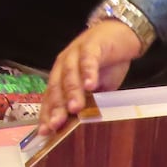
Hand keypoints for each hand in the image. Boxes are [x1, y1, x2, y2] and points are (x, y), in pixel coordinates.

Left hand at [38, 20, 142, 135]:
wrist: (121, 33)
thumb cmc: (106, 63)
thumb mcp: (98, 87)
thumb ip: (89, 101)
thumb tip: (85, 125)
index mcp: (62, 76)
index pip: (51, 98)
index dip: (47, 115)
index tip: (44, 133)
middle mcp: (63, 65)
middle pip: (56, 88)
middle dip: (55, 108)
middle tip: (54, 125)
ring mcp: (75, 54)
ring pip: (70, 75)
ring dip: (72, 92)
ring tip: (74, 108)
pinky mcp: (91, 46)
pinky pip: (88, 60)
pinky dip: (88, 72)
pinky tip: (91, 85)